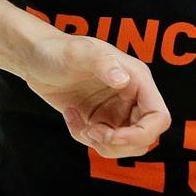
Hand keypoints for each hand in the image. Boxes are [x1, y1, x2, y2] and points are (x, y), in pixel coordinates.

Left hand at [19, 31, 169, 159]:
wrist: (36, 58)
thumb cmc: (58, 49)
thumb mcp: (78, 52)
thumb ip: (102, 63)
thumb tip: (124, 80)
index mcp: (137, 79)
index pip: (159, 117)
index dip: (141, 134)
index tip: (111, 136)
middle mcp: (132, 97)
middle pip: (144, 138)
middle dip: (117, 143)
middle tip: (91, 132)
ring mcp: (117, 111)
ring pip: (125, 146)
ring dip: (100, 144)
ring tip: (80, 125)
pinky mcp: (101, 120)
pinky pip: (102, 143)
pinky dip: (84, 138)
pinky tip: (71, 115)